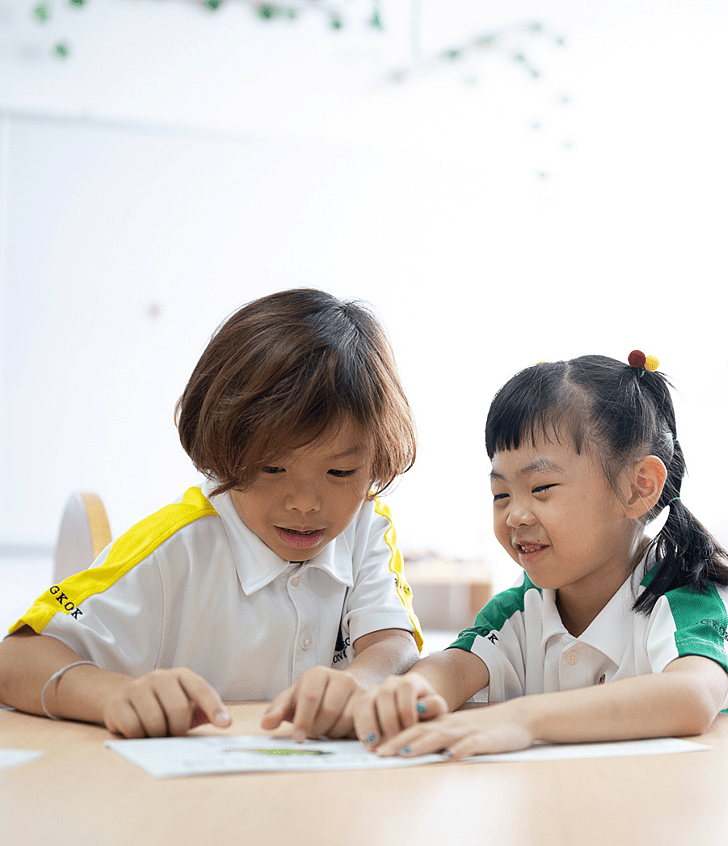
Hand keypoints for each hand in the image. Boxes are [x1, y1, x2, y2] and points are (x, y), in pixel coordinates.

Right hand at [102, 668, 231, 737]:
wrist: (123, 697)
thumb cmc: (162, 705)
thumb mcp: (185, 705)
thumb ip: (203, 712)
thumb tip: (224, 722)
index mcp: (181, 675)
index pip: (201, 690)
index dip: (214, 707)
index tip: (225, 724)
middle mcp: (160, 677)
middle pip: (178, 709)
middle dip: (179, 729)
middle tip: (174, 734)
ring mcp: (137, 687)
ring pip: (155, 721)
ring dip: (158, 735)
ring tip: (155, 732)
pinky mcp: (118, 702)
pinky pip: (133, 728)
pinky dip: (138, 737)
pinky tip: (138, 732)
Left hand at [261, 667, 365, 740]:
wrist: (346, 689)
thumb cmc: (315, 697)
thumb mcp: (294, 699)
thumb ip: (278, 710)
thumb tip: (266, 724)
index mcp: (317, 674)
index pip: (309, 696)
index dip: (303, 719)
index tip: (297, 737)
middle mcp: (340, 677)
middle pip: (327, 711)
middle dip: (317, 728)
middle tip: (313, 731)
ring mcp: (358, 689)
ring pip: (344, 719)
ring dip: (332, 732)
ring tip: (327, 727)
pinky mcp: (370, 703)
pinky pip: (359, 724)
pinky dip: (347, 733)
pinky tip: (341, 729)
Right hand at [352, 672, 448, 747]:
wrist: (416, 715)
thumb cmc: (428, 713)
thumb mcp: (437, 710)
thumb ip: (434, 706)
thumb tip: (422, 708)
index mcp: (411, 681)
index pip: (406, 687)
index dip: (406, 708)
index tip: (410, 727)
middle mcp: (391, 682)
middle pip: (384, 695)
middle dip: (388, 720)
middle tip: (394, 740)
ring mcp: (375, 691)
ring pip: (367, 701)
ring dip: (370, 724)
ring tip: (375, 744)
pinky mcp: (363, 703)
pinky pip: (358, 712)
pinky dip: (361, 727)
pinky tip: (368, 743)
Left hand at [375, 700, 533, 758]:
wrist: (518, 717)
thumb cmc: (485, 727)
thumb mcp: (457, 730)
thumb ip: (437, 737)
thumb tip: (410, 749)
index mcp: (443, 723)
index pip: (413, 728)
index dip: (393, 737)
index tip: (373, 747)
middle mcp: (452, 725)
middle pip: (422, 731)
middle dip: (399, 741)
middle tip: (378, 752)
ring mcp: (469, 731)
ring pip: (443, 736)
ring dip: (423, 743)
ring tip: (405, 752)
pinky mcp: (487, 739)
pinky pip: (473, 744)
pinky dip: (461, 750)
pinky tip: (451, 756)